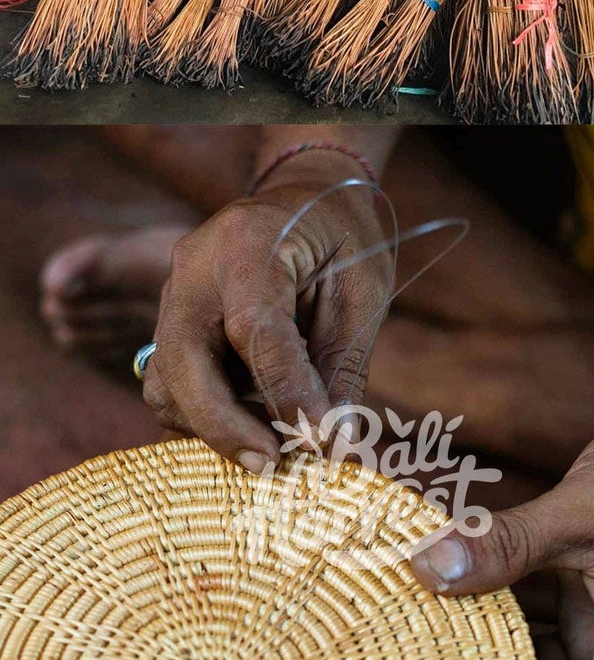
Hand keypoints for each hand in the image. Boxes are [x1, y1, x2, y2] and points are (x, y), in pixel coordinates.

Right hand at [142, 151, 393, 472]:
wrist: (308, 195)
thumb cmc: (345, 238)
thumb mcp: (363, 290)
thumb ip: (344, 363)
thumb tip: (335, 442)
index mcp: (249, 244)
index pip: (255, 330)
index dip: (284, 391)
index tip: (316, 440)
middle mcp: (194, 267)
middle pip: (183, 363)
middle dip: (223, 426)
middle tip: (274, 465)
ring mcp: (173, 292)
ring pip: (165, 382)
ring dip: (213, 424)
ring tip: (274, 440)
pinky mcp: (170, 318)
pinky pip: (172, 381)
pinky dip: (209, 411)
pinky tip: (256, 416)